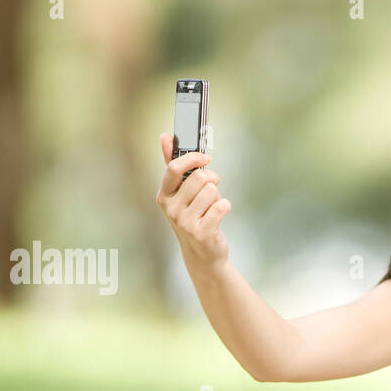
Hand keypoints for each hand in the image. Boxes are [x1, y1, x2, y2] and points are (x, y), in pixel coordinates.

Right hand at [155, 133, 230, 268]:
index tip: (206, 159)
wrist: (202, 254)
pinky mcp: (202, 232)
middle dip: (212, 179)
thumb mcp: (180, 193)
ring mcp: (185, 222)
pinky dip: (226, 206)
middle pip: (200, 177)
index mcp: (164, 195)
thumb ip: (173, 164)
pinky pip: (222, 206)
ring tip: (212, 207)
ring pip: (212, 191)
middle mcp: (171, 209)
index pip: (174, 168)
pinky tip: (219, 214)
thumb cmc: (193, 217)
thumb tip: (165, 136)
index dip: (193, 158)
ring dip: (218, 195)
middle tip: (212, 188)